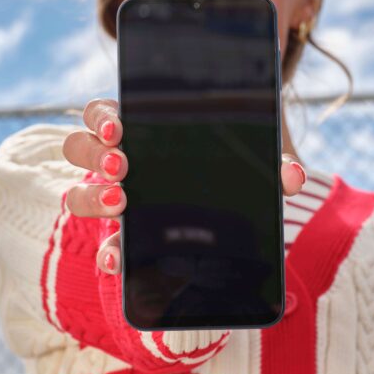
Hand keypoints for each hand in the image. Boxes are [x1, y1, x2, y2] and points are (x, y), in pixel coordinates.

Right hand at [62, 97, 308, 274]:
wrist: (238, 209)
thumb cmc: (239, 171)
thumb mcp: (259, 163)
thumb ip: (276, 165)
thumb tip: (293, 178)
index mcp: (144, 132)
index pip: (104, 114)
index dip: (102, 118)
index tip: (119, 128)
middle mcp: (122, 164)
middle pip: (80, 148)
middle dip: (95, 155)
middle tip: (123, 166)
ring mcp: (119, 202)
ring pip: (79, 194)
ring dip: (92, 197)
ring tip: (122, 202)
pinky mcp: (128, 240)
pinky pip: (106, 245)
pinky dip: (108, 252)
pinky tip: (119, 259)